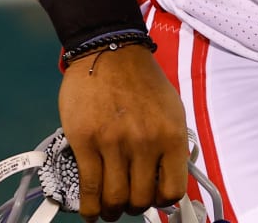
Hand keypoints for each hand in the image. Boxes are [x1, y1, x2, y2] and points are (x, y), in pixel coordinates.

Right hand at [58, 44, 190, 219]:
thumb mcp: (172, 110)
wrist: (111, 51)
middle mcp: (145, 143)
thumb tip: (166, 179)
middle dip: (134, 208)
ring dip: (112, 211)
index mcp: (171, 135)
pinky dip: (90, 208)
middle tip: (128, 204)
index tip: (154, 199)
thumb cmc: (143, 81)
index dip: (162, 201)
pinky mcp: (85, 142)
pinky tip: (91, 211)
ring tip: (110, 209)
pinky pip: (88, 188)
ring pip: (114, 198)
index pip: (172, 190)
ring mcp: (114, 143)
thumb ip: (171, 145)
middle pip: (140, 199)